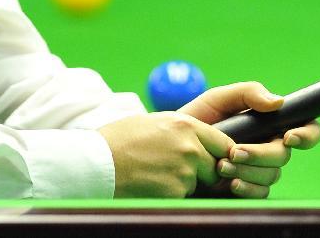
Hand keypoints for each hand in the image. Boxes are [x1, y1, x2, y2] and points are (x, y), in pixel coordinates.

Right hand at [97, 111, 233, 197]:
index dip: (220, 153)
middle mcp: (190, 148)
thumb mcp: (151, 122)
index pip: (223, 142)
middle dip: (203, 171)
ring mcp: (184, 172)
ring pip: (197, 183)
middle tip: (176, 170)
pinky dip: (170, 195)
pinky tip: (150, 186)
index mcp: (185, 125)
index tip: (214, 159)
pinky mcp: (176, 193)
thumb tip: (195, 137)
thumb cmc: (118, 140)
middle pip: (215, 166)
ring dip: (184, 184)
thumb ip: (179, 129)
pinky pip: (182, 197)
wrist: (97, 164)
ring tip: (155, 175)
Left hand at [178, 82, 319, 198]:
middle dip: (260, 154)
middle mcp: (269, 147)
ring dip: (248, 170)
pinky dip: (246, 188)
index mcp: (268, 124)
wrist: (171, 147)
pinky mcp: (248, 187)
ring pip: (272, 175)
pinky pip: (260, 193)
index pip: (305, 127)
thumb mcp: (217, 99)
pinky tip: (229, 183)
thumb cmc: (196, 119)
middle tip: (234, 151)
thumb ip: (247, 93)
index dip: (307, 134)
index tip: (289, 137)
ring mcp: (260, 169)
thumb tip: (278, 102)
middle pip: (283, 155)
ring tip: (220, 165)